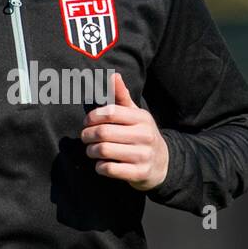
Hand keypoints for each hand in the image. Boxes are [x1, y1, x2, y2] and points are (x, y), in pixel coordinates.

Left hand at [80, 73, 168, 190]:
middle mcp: (144, 135)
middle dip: (87, 135)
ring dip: (91, 151)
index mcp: (142, 118)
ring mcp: (143, 155)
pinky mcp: (139, 173)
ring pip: (104, 151)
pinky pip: (110, 169)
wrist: (162, 163)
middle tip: (85, 137)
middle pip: (103, 132)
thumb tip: (114, 75)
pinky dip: (100, 167)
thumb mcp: (135, 114)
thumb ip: (121, 96)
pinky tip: (101, 164)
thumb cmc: (141, 134)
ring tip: (91, 150)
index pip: (110, 112)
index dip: (92, 117)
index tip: (87, 122)